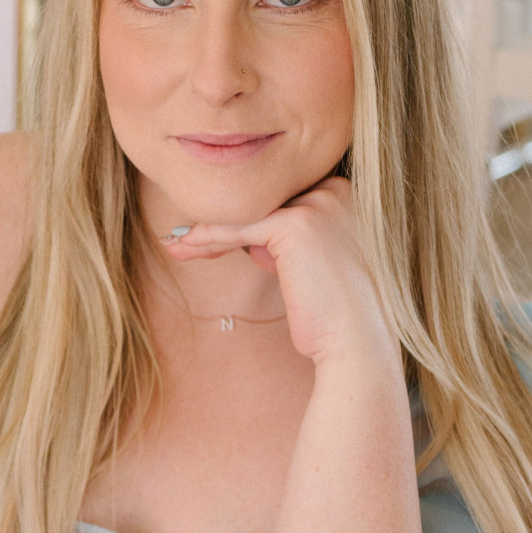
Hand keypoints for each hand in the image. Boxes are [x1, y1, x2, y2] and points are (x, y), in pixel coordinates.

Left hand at [162, 178, 395, 367]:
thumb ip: (292, 243)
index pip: (282, 199)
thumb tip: (254, 242)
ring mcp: (317, 204)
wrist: (356, 342)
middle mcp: (335, 190)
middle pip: (262, 201)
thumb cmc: (335, 314)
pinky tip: (180, 246)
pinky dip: (207, 238)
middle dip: (226, 222)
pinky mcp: (295, 224)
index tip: (217, 237)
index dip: (249, 219)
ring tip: (175, 244)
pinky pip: (239, 229)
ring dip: (207, 231)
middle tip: (186, 240)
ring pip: (247, 213)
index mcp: (346, 195)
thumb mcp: (315, 266)